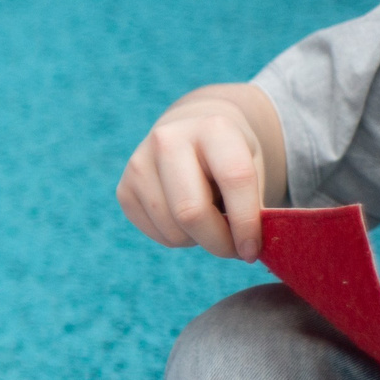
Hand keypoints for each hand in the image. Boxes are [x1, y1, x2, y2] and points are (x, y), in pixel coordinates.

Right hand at [118, 91, 273, 259]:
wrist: (191, 135)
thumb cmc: (229, 158)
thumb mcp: (254, 167)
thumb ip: (256, 204)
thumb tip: (250, 249)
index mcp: (212, 129)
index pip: (234, 179)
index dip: (247, 221)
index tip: (253, 249)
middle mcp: (168, 140)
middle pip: (191, 211)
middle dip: (218, 242)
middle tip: (234, 250)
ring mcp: (139, 164)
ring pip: (173, 228)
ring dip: (198, 240)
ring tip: (210, 224)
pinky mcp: (123, 188)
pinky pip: (156, 233)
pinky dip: (178, 238)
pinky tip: (186, 220)